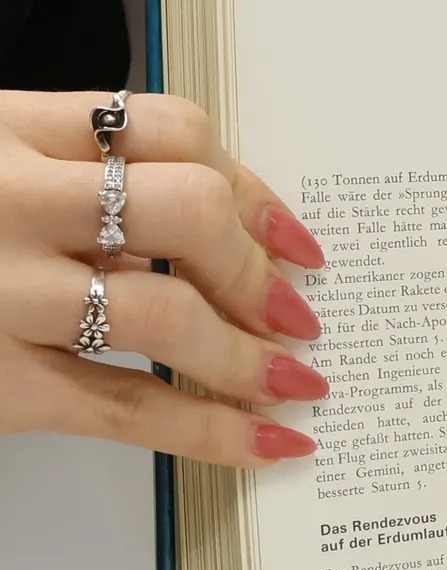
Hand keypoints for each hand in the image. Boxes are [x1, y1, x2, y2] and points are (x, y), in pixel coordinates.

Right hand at [0, 89, 328, 465]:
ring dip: (250, 356)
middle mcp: (5, 199)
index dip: (252, 188)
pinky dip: (215, 430)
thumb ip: (78, 184)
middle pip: (187, 207)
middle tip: (295, 313)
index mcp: (6, 129)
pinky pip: (131, 408)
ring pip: (166, 313)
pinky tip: (271, 441)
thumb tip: (229, 237)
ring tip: (294, 381)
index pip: (168, 128)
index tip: (295, 241)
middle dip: (255, 267)